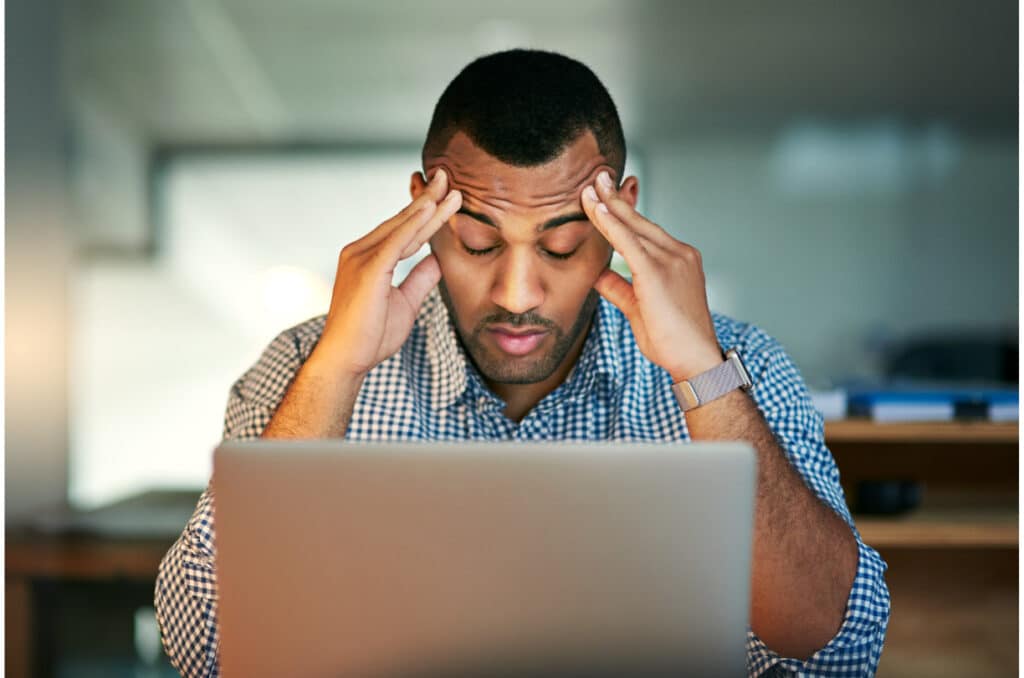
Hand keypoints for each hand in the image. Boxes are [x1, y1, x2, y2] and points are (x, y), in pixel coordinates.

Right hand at [315, 169, 461, 377]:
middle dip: (427, 199)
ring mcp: (360, 257)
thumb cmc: (371, 336)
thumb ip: (420, 279)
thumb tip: (437, 259)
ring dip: (427, 206)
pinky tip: (430, 209)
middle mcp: (360, 251)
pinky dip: (413, 224)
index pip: (404, 231)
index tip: (446, 196)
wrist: (346, 359)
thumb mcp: (406, 303)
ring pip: (401, 227)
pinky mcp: (367, 269)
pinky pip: (395, 242)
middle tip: (447, 177)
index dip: (426, 214)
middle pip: (402, 221)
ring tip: (448, 187)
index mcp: (369, 258)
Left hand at [581, 170, 721, 381]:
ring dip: (609, 205)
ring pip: (633, 227)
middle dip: (616, 197)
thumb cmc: (672, 339)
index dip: (626, 211)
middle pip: (640, 220)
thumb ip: (618, 288)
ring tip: (591, 186)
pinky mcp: (657, 273)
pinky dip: (611, 224)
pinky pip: (628, 243)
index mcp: (678, 259)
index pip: (646, 230)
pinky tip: (597, 210)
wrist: (694, 359)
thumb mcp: (638, 308)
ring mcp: (671, 261)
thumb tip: (597, 274)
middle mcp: (678, 254)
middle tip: (598, 176)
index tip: (609, 193)